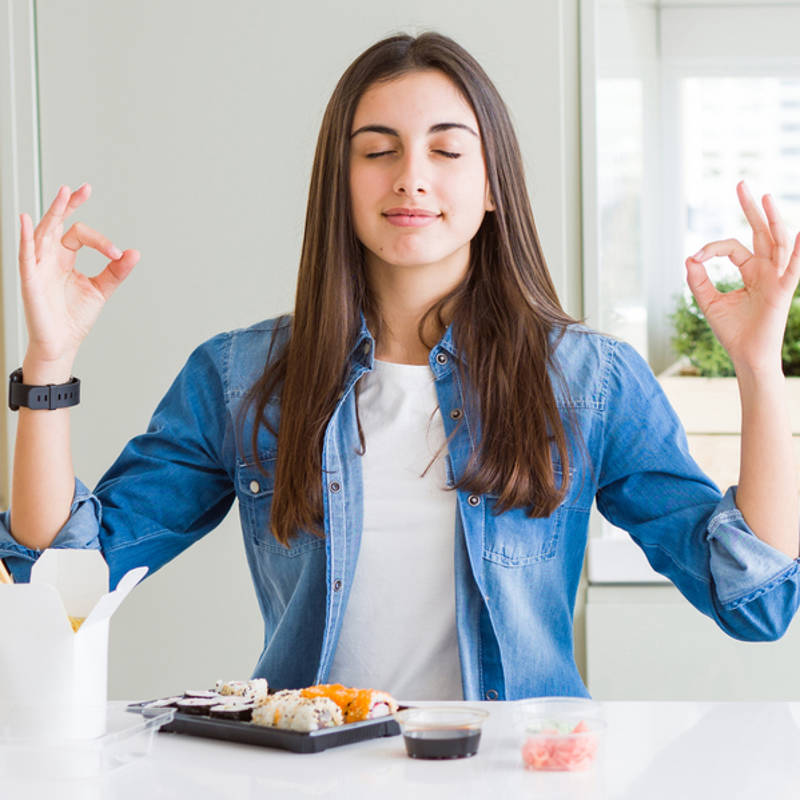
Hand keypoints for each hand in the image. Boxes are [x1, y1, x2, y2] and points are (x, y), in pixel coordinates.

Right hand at [18, 183, 139, 365]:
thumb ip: (116, 271)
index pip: (78, 234)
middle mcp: (49, 258)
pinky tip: (26, 220)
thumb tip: (134, 253)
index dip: (100, 241)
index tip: (118, 253)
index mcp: (64, 257)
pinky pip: (26, 255)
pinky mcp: (30, 280)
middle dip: (68, 205)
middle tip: (83, 189)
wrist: (62, 343)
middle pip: (56, 224)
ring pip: (42, 233)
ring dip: (52, 212)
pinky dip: (25, 238)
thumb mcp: (101, 290)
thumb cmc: (74, 317)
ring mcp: (38, 267)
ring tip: (63, 193)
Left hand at [685, 181, 799, 375]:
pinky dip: (798, 251)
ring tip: (764, 198)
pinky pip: (793, 269)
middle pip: (762, 232)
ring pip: (778, 243)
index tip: (695, 257)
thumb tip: (688, 258)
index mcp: (752, 271)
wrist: (746, 356)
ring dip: (773, 220)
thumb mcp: (709, 303)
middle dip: (752, 209)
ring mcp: (777, 279)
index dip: (712, 248)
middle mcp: (767, 270)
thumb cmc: (732, 331)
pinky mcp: (782, 292)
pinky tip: (799, 233)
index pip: (733, 246)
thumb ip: (698, 281)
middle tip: (741, 184)